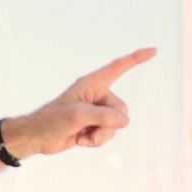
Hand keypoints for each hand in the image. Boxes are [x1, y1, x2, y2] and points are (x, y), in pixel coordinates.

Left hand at [10, 47, 156, 155]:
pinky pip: (108, 135)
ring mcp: (97, 112)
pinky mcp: (94, 126)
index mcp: (92, 84)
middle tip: (88, 127)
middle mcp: (97, 96)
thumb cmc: (52, 120)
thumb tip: (126, 121)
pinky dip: (96, 141)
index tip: (153, 50)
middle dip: (109, 122)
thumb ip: (104, 116)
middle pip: (122, 109)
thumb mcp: (78, 115)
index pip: (118, 67)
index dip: (136, 59)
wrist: (37, 138)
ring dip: (101, 135)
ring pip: (117, 125)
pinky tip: (80, 140)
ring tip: (82, 135)